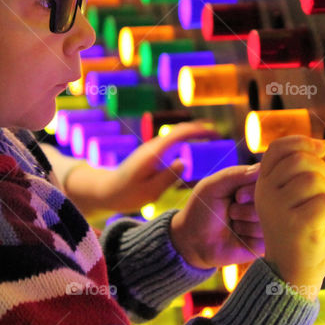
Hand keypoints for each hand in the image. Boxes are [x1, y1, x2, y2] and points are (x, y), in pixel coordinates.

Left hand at [97, 121, 219, 212]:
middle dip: (199, 129)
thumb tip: (184, 161)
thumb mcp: (149, 192)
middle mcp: (153, 146)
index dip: (199, 131)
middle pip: (179, 130)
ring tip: (213, 138)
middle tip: (219, 134)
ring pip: (176, 135)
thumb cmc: (126, 195)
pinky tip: (196, 146)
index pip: (179, 134)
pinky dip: (186, 140)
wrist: (105, 191)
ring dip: (193, 133)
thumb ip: (167, 177)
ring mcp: (152, 149)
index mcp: (154, 153)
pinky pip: (172, 142)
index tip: (215, 134)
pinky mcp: (152, 154)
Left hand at [170, 164, 263, 269]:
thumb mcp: (212, 186)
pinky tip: (238, 238)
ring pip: (266, 221)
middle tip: (230, 212)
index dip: (250, 190)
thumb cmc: (201, 210)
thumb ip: (234, 174)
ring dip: (243, 224)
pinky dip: (247, 238)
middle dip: (244, 209)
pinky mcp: (264, 242)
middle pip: (270, 202)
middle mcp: (262, 202)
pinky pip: (265, 238)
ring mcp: (265, 222)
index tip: (236, 196)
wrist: (193, 241)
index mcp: (251, 184)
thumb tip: (261, 168)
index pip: (266, 181)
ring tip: (232, 225)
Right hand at [255, 136, 324, 300]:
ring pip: (315, 181)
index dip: (302, 142)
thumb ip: (296, 174)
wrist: (291, 273)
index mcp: (263, 185)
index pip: (278, 148)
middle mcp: (266, 195)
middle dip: (322, 172)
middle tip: (323, 191)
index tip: (321, 148)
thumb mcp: (288, 198)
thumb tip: (319, 147)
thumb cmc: (297, 231)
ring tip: (320, 212)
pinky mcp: (298, 226)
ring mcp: (280, 211)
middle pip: (301, 160)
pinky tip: (322, 225)